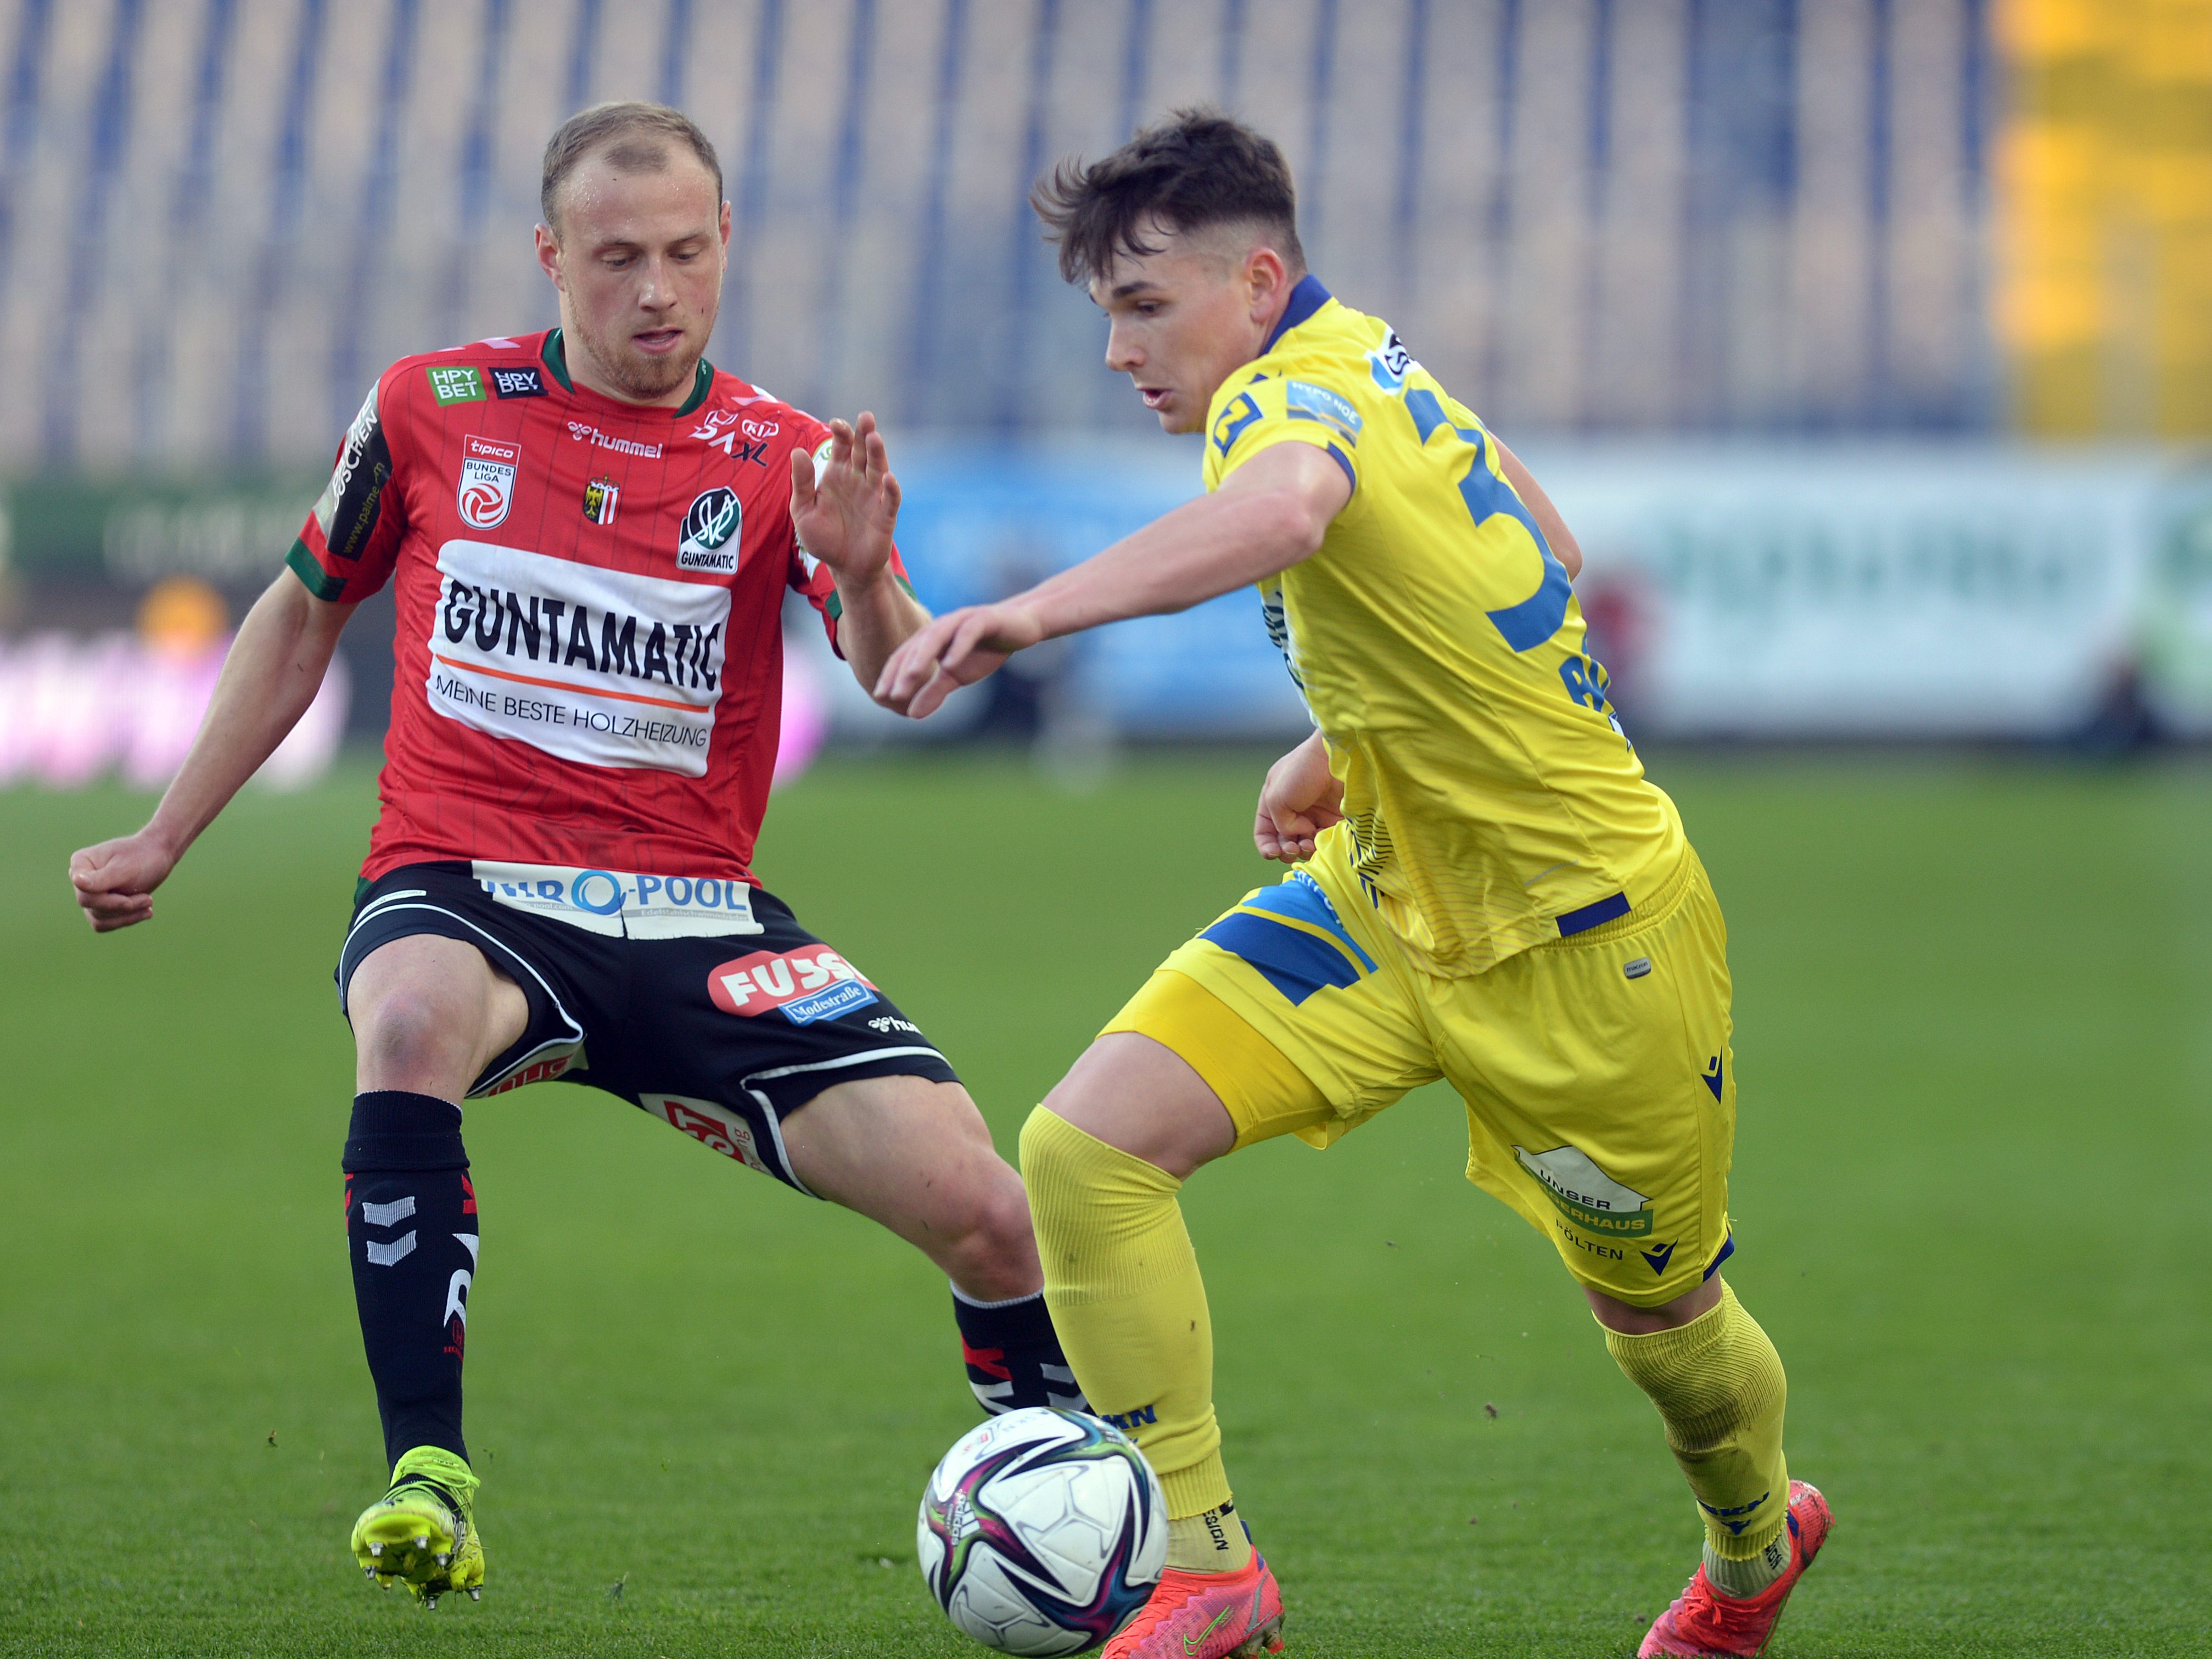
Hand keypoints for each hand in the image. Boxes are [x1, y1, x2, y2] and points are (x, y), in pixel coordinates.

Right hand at [70, 829, 179, 931]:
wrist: (158, 856)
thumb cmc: (142, 857)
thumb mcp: (125, 868)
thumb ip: (101, 878)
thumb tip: (76, 880)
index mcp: (80, 863)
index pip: (84, 892)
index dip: (108, 901)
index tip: (132, 900)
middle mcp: (80, 879)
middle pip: (91, 906)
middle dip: (123, 906)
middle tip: (149, 899)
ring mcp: (89, 894)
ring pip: (98, 919)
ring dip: (127, 915)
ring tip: (149, 902)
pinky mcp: (100, 906)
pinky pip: (105, 924)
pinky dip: (126, 920)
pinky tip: (146, 912)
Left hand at [789, 412, 899, 588]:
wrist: (844, 567)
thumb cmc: (823, 537)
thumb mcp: (803, 510)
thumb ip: (801, 483)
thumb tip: (797, 451)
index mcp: (837, 475)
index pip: (842, 447)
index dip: (841, 433)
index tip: (836, 424)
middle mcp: (858, 480)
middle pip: (863, 451)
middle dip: (864, 434)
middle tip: (866, 417)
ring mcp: (873, 496)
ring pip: (878, 469)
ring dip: (878, 453)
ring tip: (874, 437)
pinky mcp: (885, 515)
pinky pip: (890, 499)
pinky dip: (891, 489)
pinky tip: (888, 479)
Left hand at [873, 602, 1045, 717]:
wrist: (1020, 627)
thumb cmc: (983, 650)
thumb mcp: (956, 676)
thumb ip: (934, 692)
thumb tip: (911, 715)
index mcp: (930, 639)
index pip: (904, 657)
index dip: (891, 675)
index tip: (880, 697)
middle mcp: (940, 626)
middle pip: (915, 647)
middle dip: (902, 672)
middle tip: (891, 695)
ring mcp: (961, 620)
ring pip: (936, 636)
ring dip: (922, 657)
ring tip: (912, 677)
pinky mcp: (983, 619)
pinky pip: (967, 633)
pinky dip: (958, 647)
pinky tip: (950, 664)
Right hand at [1253, 732, 1343, 861]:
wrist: (1338, 757)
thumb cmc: (1303, 771)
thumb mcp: (1276, 796)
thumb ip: (1279, 823)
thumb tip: (1299, 834)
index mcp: (1274, 801)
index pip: (1265, 832)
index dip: (1266, 847)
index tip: (1273, 853)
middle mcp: (1293, 810)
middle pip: (1284, 842)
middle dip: (1286, 850)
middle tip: (1293, 849)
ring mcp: (1314, 815)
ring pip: (1304, 845)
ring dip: (1303, 850)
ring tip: (1308, 845)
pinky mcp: (1333, 819)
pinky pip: (1323, 841)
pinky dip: (1319, 846)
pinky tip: (1320, 842)